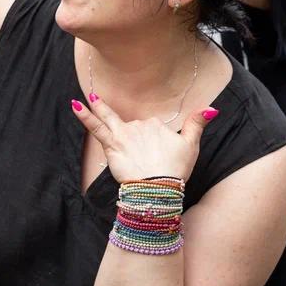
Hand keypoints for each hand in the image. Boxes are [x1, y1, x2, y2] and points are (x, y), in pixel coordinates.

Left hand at [71, 93, 216, 182]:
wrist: (157, 188)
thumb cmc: (175, 170)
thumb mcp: (191, 147)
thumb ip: (197, 124)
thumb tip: (210, 108)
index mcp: (157, 125)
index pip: (151, 128)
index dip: (154, 143)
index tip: (159, 159)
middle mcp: (140, 125)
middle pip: (133, 127)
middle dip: (136, 142)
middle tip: (144, 161)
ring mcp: (124, 134)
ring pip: (110, 119)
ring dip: (99, 107)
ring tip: (90, 97)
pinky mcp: (111, 144)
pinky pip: (96, 127)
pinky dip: (85, 115)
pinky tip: (75, 104)